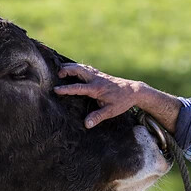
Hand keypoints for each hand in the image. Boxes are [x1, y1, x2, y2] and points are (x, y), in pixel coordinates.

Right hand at [53, 63, 182, 131]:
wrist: (134, 91)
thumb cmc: (122, 101)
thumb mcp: (111, 111)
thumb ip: (98, 117)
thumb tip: (86, 124)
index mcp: (97, 89)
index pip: (79, 88)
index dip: (66, 89)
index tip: (56, 89)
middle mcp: (96, 79)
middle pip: (79, 70)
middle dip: (67, 70)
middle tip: (57, 74)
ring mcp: (98, 75)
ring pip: (82, 67)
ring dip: (71, 66)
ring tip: (60, 69)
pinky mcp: (100, 74)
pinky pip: (86, 68)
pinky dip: (77, 67)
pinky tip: (72, 68)